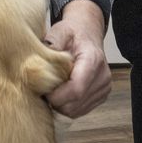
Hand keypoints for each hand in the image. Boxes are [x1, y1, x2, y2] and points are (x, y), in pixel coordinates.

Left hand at [44, 0, 110, 116]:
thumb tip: (37, 65)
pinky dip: (67, 105)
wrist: (87, 33)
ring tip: (54, 88)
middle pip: (74, 103)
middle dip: (55, 101)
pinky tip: (62, 92)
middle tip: (44, 89)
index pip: (76, 89)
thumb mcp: (59, 32)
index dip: (56, 95)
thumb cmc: (73, 33)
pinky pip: (80, 111)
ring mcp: (104, 88)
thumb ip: (50, 46)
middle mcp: (102, 76)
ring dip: (60, 105)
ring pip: (76, 111)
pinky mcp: (101, 96)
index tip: (43, 90)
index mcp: (93, 60)